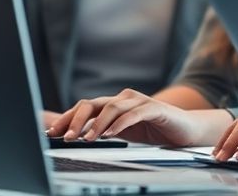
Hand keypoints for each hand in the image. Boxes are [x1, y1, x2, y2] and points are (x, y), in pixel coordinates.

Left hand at [45, 89, 206, 145]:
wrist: (186, 131)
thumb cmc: (154, 130)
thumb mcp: (122, 131)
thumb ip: (101, 129)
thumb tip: (73, 135)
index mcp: (114, 104)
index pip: (85, 107)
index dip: (67, 119)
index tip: (51, 133)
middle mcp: (125, 99)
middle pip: (94, 103)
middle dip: (76, 120)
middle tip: (65, 137)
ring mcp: (140, 101)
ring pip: (112, 107)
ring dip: (96, 124)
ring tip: (86, 139)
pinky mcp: (156, 109)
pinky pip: (134, 114)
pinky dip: (120, 123)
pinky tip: (110, 134)